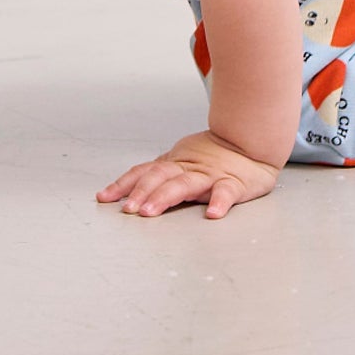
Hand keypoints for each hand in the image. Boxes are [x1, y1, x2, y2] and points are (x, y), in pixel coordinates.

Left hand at [96, 130, 279, 220]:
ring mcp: (210, 175)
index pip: (145, 171)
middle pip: (160, 177)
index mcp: (175, 163)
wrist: (250, 141)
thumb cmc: (214, 155)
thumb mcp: (182, 160)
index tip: (104, 198)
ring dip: (165, 197)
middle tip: (127, 209)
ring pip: (185, 184)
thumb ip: (160, 174)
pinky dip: (219, 202)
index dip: (123, 184)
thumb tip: (129, 188)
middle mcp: (189, 167)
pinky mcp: (234, 183)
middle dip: (141, 192)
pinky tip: (212, 214)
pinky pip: (226, 192)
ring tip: (149, 212)